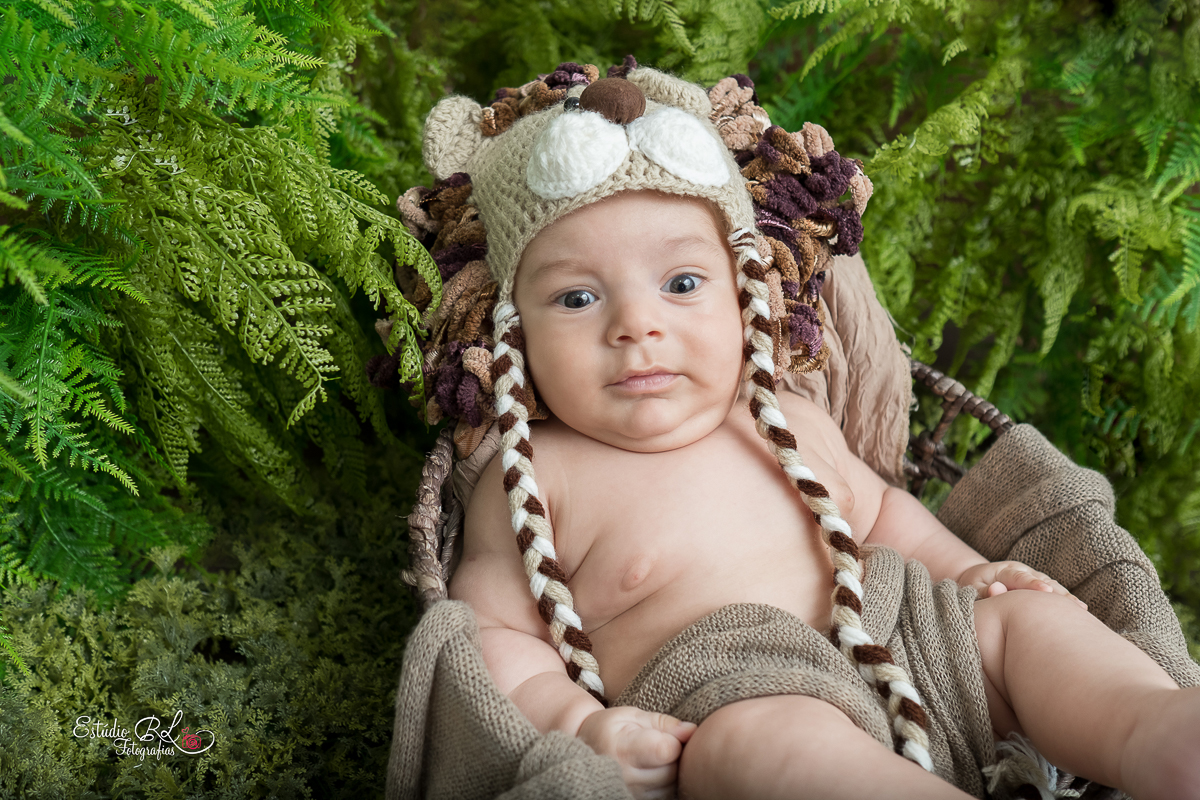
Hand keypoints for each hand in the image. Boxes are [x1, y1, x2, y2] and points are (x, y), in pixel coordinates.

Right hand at [577, 706, 696, 799]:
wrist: (586, 749)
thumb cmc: (611, 728)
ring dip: (671, 770)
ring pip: (671, 785)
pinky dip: (666, 784)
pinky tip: (653, 771)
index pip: (665, 750)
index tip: (672, 733)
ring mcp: (629, 793)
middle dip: (675, 755)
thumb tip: (692, 731)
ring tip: (654, 757)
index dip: (676, 740)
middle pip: (672, 770)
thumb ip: (664, 723)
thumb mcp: (633, 716)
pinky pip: (665, 796)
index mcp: (622, 748)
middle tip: (661, 743)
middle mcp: (624, 776)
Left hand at [958, 560, 1086, 609]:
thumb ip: (983, 591)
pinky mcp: (1040, 585)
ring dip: (1066, 597)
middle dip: (1058, 593)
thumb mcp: (973, 588)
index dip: (1033, 584)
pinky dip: (1065, 601)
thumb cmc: (974, 587)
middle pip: (1043, 581)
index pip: (1020, 578)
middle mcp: (1023, 571)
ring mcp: (1033, 577)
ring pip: (1052, 586)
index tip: (1046, 591)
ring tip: (1082, 610)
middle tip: (1075, 606)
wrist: (979, 579)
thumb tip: (995, 590)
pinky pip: (1054, 593)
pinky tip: (1081, 612)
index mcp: (1005, 570)